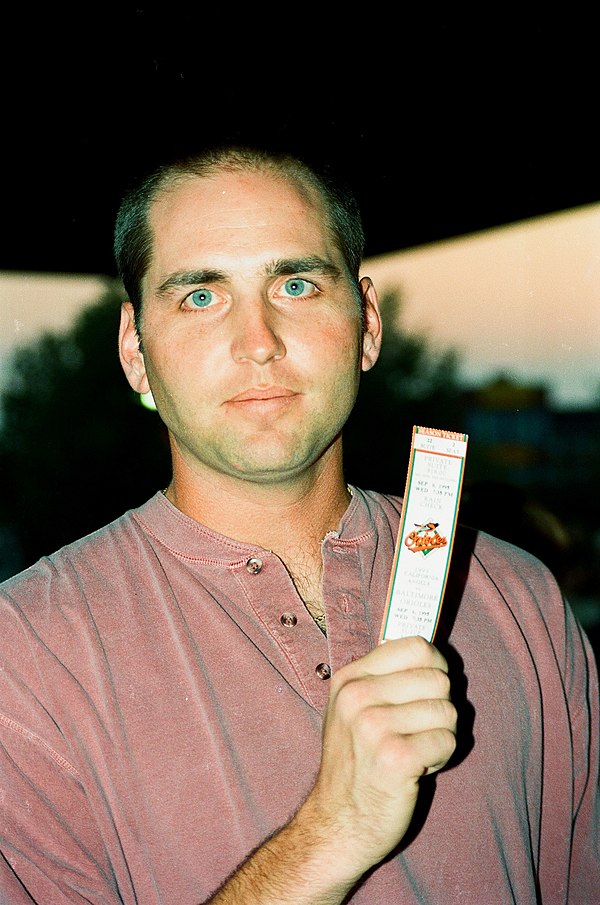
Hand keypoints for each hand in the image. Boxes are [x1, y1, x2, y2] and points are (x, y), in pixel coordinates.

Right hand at [295, 635, 456, 881]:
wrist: (338, 823)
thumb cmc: (355, 763)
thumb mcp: (353, 709)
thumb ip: (385, 678)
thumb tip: (430, 652)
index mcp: (350, 679)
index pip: (416, 646)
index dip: (434, 667)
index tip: (426, 691)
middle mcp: (358, 697)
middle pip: (439, 679)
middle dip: (439, 707)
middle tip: (416, 732)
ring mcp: (374, 727)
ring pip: (448, 710)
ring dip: (441, 735)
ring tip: (415, 751)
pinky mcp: (395, 758)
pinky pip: (448, 740)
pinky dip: (442, 757)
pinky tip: (417, 769)